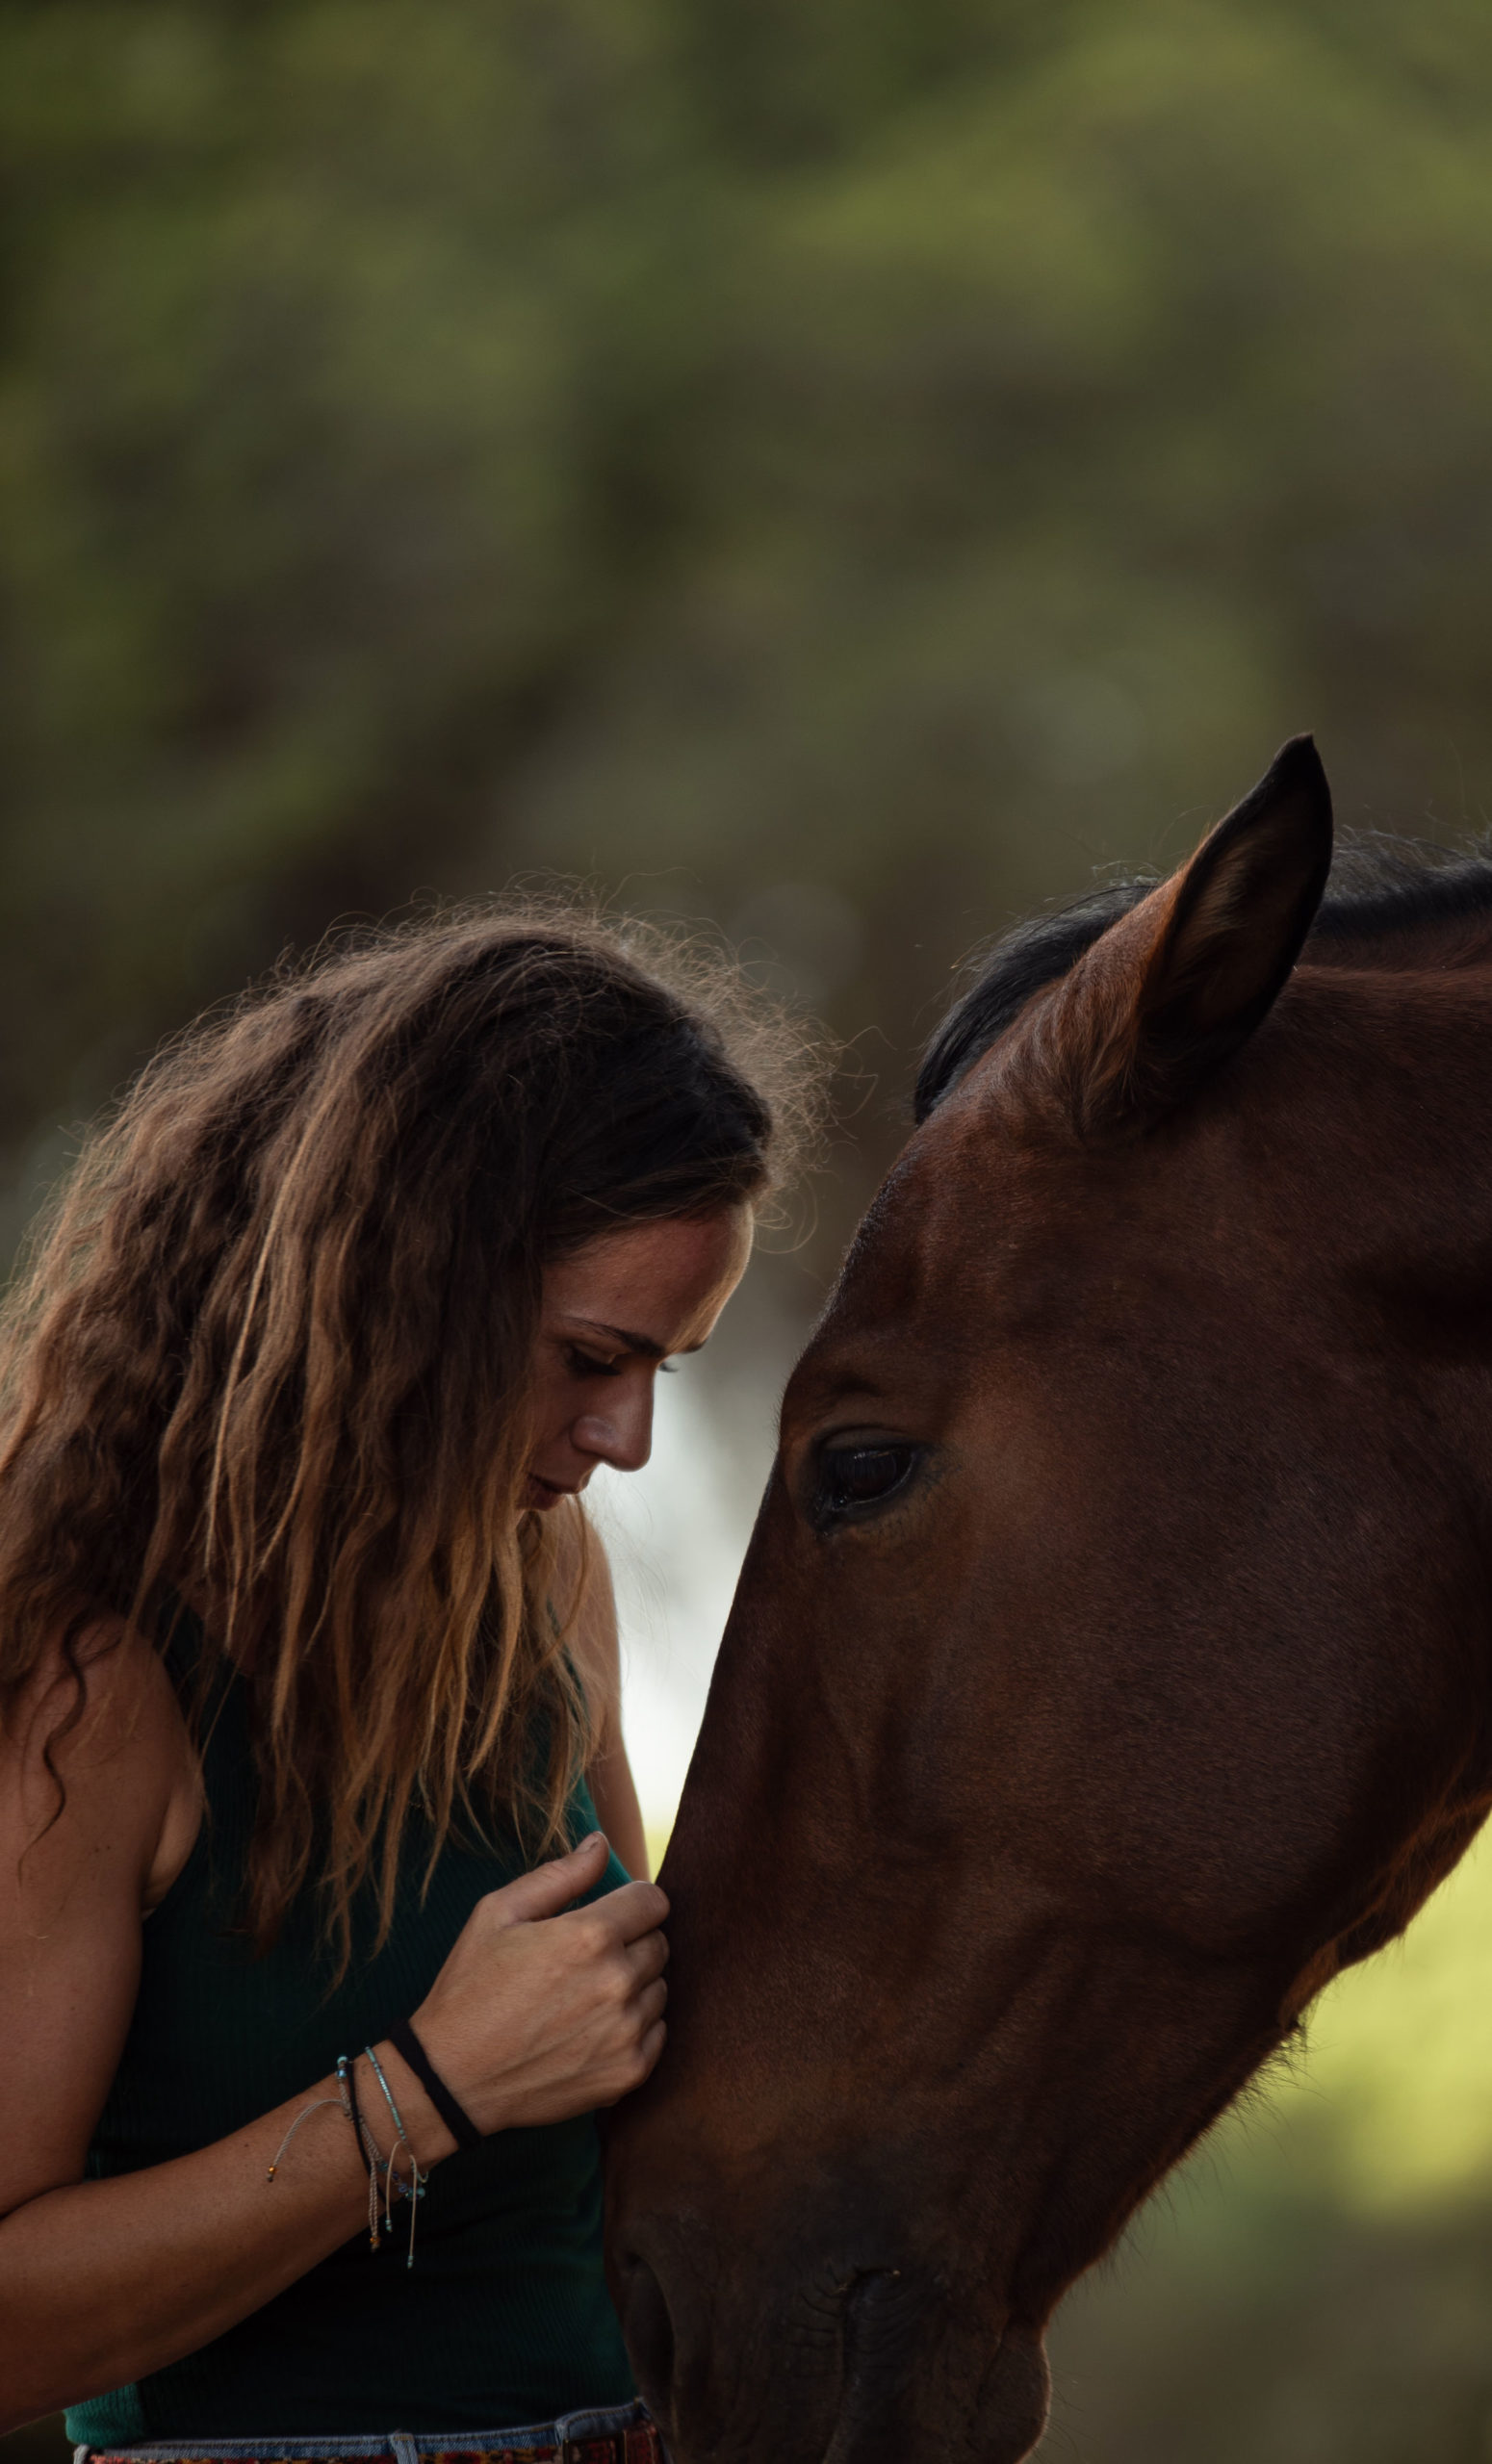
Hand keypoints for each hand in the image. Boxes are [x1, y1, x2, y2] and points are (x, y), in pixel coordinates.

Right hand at [403, 1833, 668, 2140]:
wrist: (451, 2078)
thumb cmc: (470, 1987)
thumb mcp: (499, 1913)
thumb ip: (560, 1874)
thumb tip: (601, 1843)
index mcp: (590, 1936)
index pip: (653, 1901)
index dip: (632, 1903)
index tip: (610, 1915)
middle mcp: (617, 1983)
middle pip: (659, 1944)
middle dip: (631, 1942)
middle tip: (586, 1959)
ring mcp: (626, 2032)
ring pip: (659, 1989)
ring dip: (634, 1986)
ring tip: (584, 1997)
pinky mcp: (628, 2072)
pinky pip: (657, 2033)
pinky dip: (634, 2028)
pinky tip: (592, 2030)